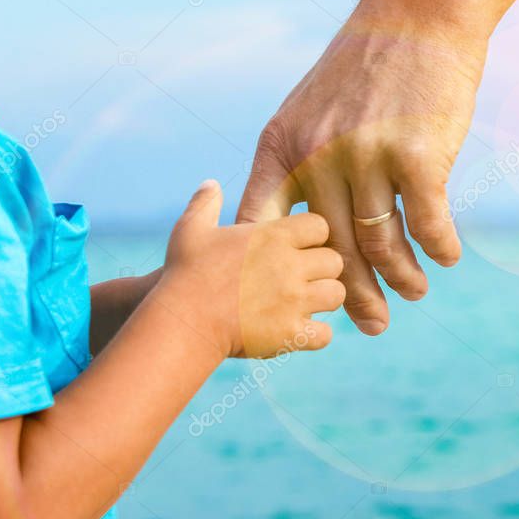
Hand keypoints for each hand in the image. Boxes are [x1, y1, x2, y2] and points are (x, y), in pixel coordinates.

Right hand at [160, 180, 344, 358]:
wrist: (181, 320)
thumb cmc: (184, 274)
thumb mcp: (191, 229)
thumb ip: (206, 203)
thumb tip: (211, 184)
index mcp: (274, 236)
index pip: (320, 225)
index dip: (314, 236)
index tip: (300, 247)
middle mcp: (290, 265)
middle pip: (335, 260)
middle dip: (323, 269)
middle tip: (305, 277)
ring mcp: (294, 300)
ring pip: (336, 295)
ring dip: (324, 299)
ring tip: (306, 303)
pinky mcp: (291, 332)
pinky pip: (325, 333)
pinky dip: (316, 334)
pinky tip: (300, 331)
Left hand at [237, 27, 486, 334]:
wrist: (418, 14)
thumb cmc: (367, 66)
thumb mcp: (311, 107)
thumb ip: (301, 161)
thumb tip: (306, 229)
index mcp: (281, 145)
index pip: (263, 227)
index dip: (274, 275)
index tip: (293, 305)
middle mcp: (316, 155)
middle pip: (329, 250)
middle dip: (352, 296)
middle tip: (370, 325)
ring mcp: (364, 155)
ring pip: (379, 244)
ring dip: (400, 278)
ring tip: (414, 292)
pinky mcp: (416, 155)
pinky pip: (426, 223)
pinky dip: (438, 247)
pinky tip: (446, 256)